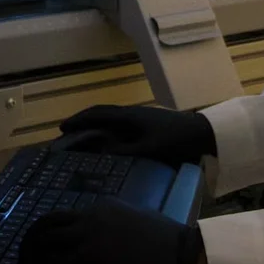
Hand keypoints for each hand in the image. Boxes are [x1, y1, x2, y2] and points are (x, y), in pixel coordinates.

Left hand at [18, 197, 204, 263]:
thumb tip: (100, 240)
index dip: (48, 234)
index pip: (63, 217)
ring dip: (31, 259)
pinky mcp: (87, 261)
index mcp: (102, 208)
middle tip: (25, 261)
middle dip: (30, 243)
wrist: (180, 253)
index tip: (42, 248)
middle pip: (45, 225)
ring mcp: (86, 238)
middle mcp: (89, 218)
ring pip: (43, 244)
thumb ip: (113, 225)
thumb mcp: (135, 223)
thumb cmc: (165, 242)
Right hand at [58, 105, 216, 166]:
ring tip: (83, 135)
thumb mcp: (148, 150)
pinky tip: (108, 137)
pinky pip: (120, 121)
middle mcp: (131, 112)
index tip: (62, 128)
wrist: (201, 133)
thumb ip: (123, 150)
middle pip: (102, 112)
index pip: (97, 114)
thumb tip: (98, 151)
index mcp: (129, 116)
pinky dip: (107, 127)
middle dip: (83, 120)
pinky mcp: (147, 122)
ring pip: (111, 116)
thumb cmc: (174, 141)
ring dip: (95, 123)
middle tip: (67, 131)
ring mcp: (140, 116)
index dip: (79, 120)